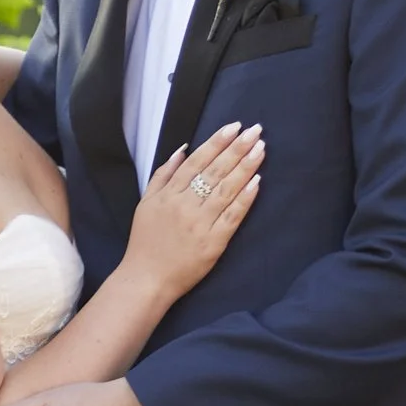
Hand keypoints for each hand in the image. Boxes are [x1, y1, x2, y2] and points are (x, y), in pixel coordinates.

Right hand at [124, 128, 261, 303]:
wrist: (147, 279)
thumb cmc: (145, 242)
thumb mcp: (146, 203)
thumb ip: (163, 175)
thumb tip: (182, 150)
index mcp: (169, 194)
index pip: (197, 162)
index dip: (217, 143)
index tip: (234, 127)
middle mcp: (185, 205)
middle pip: (215, 171)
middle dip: (237, 149)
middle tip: (255, 131)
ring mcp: (201, 223)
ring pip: (227, 189)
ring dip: (245, 167)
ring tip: (260, 149)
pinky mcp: (214, 242)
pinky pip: (233, 216)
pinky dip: (245, 198)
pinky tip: (257, 182)